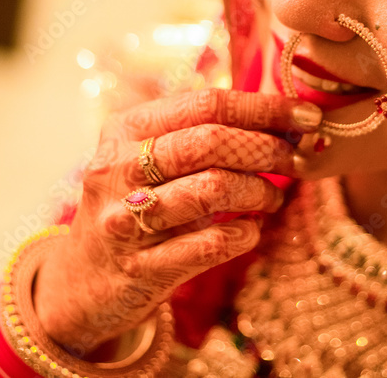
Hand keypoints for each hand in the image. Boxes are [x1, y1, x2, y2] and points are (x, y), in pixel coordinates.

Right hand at [32, 88, 321, 356]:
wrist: (81, 282)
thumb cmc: (132, 206)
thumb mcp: (147, 158)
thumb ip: (200, 134)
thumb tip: (283, 121)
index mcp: (126, 129)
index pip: (206, 104)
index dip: (263, 107)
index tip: (306, 116)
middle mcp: (119, 169)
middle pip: (209, 142)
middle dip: (266, 148)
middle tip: (296, 160)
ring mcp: (125, 220)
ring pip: (212, 190)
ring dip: (259, 192)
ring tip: (272, 198)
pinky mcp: (140, 268)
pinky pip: (208, 245)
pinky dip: (242, 235)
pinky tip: (251, 231)